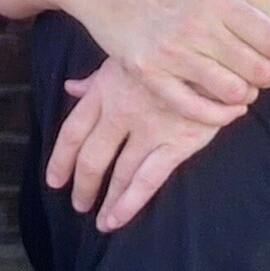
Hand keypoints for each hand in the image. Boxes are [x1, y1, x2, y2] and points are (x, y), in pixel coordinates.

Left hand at [46, 56, 249, 231]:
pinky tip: (117, 219)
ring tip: (100, 221)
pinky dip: (129, 202)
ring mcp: (148, 129)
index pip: (73, 130)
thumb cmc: (168, 50)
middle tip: (78, 204)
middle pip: (91, 156)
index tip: (54, 180)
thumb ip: (98, 78)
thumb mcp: (126, 56)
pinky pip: (147, 179)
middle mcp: (121, 112)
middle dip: (83, 184)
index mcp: (105, 89)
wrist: (215, 49)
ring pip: (118, 172)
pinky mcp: (177, 142)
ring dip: (106, 200)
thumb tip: (71, 88)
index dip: (60, 158)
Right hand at [63, 0, 269, 122]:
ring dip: (244, 95)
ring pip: (229, 92)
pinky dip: (214, 115)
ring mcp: (171, 51)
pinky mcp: (147, 71)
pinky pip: (190, 107)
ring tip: (242, 88)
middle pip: (258, 70)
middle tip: (265, 73)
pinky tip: (223, 108)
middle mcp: (198, 25)